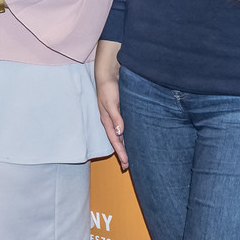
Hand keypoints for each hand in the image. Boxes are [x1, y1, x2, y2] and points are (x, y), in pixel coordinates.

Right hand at [94, 40, 127, 169]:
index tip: (126, 163)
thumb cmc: (108, 87)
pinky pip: (123, 128)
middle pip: (116, 141)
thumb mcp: (111, 102)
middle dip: (121, 153)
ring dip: (124, 146)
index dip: (120, 152)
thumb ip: (116, 117)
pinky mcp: (120, 112)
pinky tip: (132, 139)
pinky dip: (126, 136)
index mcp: (107, 120)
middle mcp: (110, 121)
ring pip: (120, 136)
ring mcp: (114, 117)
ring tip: (130, 157)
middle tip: (127, 166)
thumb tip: (120, 132)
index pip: (115, 140)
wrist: (108, 74)